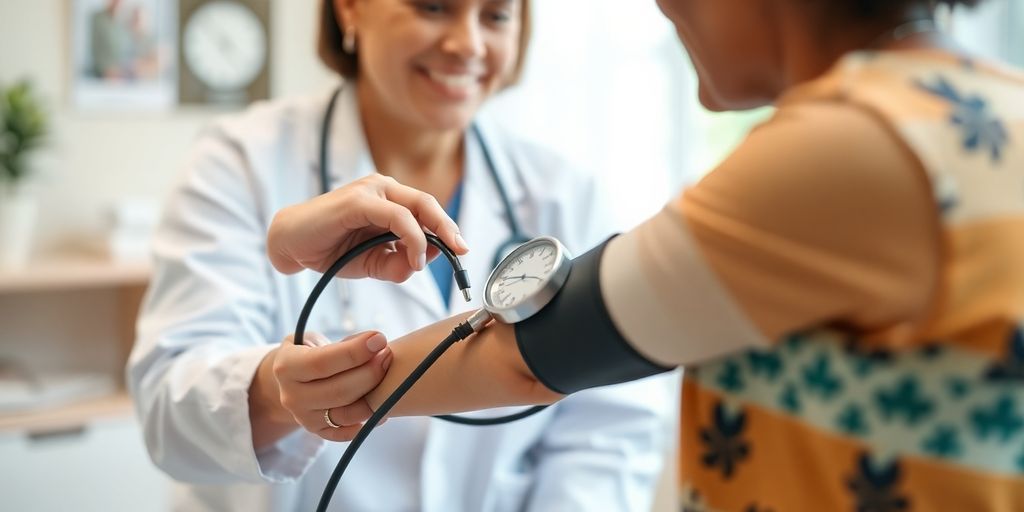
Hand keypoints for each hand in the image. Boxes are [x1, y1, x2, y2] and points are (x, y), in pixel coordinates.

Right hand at [254, 330, 392, 442]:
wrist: (292, 380)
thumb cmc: (309, 352)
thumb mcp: (314, 340)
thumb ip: (341, 344)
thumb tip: (374, 344)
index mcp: (286, 367)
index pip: (321, 362)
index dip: (354, 352)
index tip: (379, 339)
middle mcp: (292, 397)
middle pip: (339, 391)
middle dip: (370, 372)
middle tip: (387, 354)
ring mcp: (304, 418)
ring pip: (347, 414)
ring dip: (375, 397)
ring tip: (389, 377)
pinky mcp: (318, 432)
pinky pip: (348, 433)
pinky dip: (369, 422)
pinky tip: (384, 406)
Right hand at [267, 174, 468, 281]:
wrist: (290, 245)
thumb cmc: (331, 249)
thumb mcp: (372, 263)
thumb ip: (397, 264)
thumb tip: (420, 265)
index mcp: (389, 200)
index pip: (427, 211)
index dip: (447, 230)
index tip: (461, 251)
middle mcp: (383, 189)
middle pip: (427, 204)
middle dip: (449, 229)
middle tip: (462, 251)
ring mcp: (371, 191)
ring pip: (416, 208)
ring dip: (428, 238)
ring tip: (421, 264)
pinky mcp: (359, 200)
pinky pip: (397, 216)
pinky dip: (411, 237)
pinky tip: (411, 257)